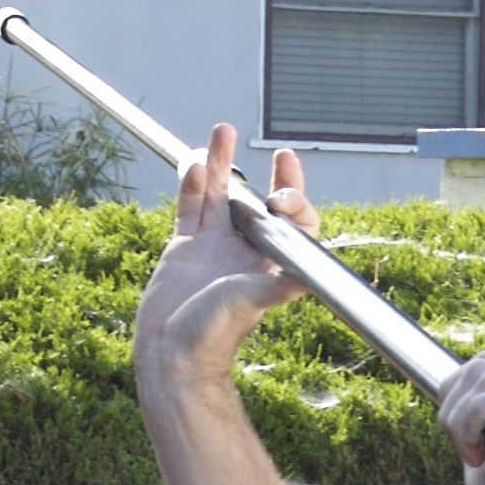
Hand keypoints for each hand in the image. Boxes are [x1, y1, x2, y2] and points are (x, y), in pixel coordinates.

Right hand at [132, 125, 318, 386]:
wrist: (171, 353)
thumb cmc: (213, 334)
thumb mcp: (250, 303)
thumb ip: (279, 284)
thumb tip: (313, 275)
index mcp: (267, 262)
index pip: (293, 224)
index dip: (294, 203)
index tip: (281, 197)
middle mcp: (244, 251)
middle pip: (261, 203)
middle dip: (272, 176)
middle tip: (281, 154)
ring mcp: (213, 246)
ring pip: (220, 195)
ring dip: (222, 164)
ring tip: (222, 131)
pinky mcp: (185, 248)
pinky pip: (190, 207)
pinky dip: (191, 183)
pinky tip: (194, 161)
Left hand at [435, 352, 484, 484]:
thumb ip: (476, 429)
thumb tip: (450, 394)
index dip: (455, 394)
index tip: (456, 442)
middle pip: (483, 366)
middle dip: (453, 408)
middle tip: (464, 453)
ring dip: (463, 418)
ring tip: (473, 457)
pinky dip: (479, 417)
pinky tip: (480, 455)